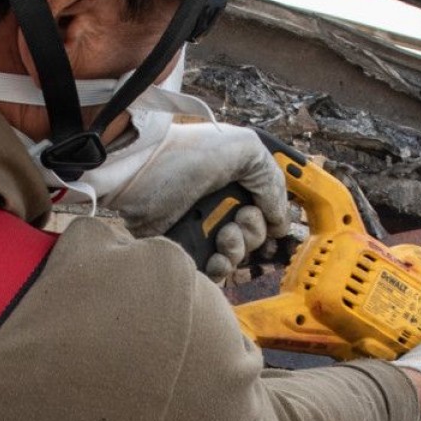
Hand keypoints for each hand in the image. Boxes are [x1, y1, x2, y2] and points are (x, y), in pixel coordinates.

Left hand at [89, 110, 291, 280]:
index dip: (270, 219)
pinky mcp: (182, 250)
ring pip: (234, 258)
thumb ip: (272, 180)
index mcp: (236, 184)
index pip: (266, 213)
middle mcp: (220, 208)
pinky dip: (218, 271)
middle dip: (252, 234)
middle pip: (253, 239)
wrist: (141, 171)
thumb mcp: (243, 148)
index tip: (260, 212)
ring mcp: (201, 231)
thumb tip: (279, 220)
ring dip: (237, 252)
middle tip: (236, 220)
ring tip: (223, 239)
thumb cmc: (188, 153)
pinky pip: (209, 272)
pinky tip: (215, 260)